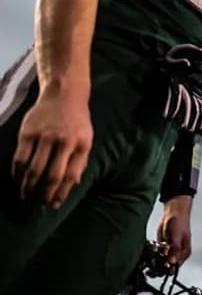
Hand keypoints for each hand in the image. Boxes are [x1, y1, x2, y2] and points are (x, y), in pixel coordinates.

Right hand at [11, 91, 92, 207]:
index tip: (53, 205)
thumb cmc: (77, 121)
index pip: (70, 176)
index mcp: (82, 145)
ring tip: (27, 196)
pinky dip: (17, 174)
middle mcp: (64, 141)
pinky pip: (20, 159)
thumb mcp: (86, 138)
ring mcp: (45, 136)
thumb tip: (73, 185)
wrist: (64, 94)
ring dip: (28, 188)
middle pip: (52, 176)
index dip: (61, 194)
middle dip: (44, 195)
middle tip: (38, 204)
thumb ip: (80, 160)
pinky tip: (18, 180)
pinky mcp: (27, 132)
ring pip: (34, 170)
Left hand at [158, 195, 193, 267]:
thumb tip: (172, 262)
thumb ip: (174, 250)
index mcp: (184, 254)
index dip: (165, 268)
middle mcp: (177, 255)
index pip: (174, 267)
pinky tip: (152, 248)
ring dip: (154, 259)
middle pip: (166, 267)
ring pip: (159, 262)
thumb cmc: (179, 222)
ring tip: (154, 249)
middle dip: (158, 264)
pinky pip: (156, 255)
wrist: (173, 212)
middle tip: (154, 257)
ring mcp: (169, 252)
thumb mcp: (176, 236)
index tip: (159, 263)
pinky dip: (152, 254)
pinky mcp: (162, 248)